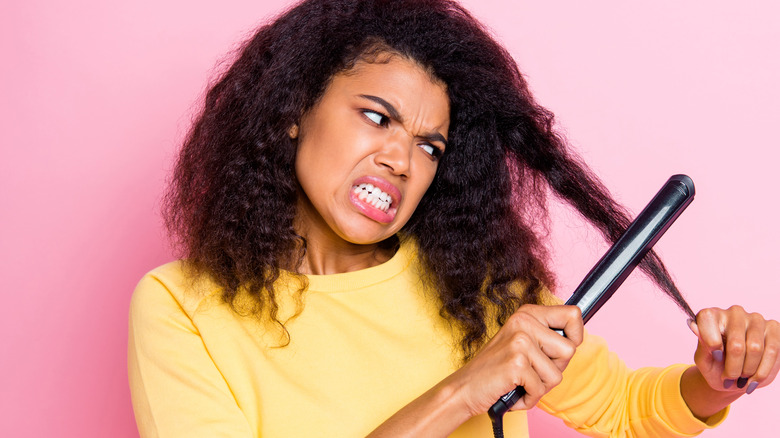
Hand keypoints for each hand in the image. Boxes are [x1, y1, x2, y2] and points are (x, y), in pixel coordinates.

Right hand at [449, 304, 582, 415]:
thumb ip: (546, 337)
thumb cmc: (497, 369)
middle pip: (570, 350)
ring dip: (541, 386)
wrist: (465, 387)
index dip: (575, 336)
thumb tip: (576, 339)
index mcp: (527, 313)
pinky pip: (541, 389)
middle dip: (555, 369)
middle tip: (531, 371)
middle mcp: (524, 322)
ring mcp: (520, 341)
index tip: (558, 351)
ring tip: (520, 381)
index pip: (572, 315)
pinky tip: (513, 391)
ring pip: (557, 374)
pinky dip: (529, 398)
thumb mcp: (522, 343)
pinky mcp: (516, 363)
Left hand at [688, 306, 779, 394]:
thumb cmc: (715, 366)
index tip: (715, 358)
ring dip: (748, 371)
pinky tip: (753, 379)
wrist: (734, 378)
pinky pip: (773, 350)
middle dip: (732, 368)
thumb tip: (694, 326)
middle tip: (729, 377)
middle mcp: (734, 312)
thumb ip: (701, 345)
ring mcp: (755, 319)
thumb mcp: (704, 361)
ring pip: (756, 348)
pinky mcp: (773, 328)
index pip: (707, 319)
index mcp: (711, 315)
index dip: (711, 344)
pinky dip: (762, 371)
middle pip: (736, 344)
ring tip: (741, 378)